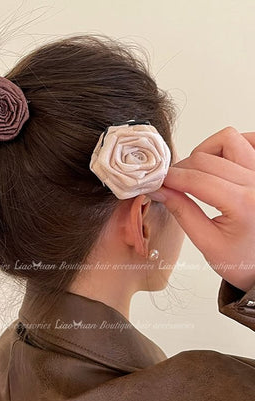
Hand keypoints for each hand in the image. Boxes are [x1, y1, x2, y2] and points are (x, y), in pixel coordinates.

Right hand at [147, 127, 254, 291]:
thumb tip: (159, 190)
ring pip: (228, 140)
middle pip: (206, 158)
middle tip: (170, 182)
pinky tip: (220, 160)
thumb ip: (182, 212)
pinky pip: (250, 140)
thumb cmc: (244, 260)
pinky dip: (231, 144)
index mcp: (244, 204)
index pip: (195, 179)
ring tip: (197, 172)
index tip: (155, 182)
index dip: (169, 178)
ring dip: (206, 151)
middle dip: (181, 168)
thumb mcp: (208, 243)